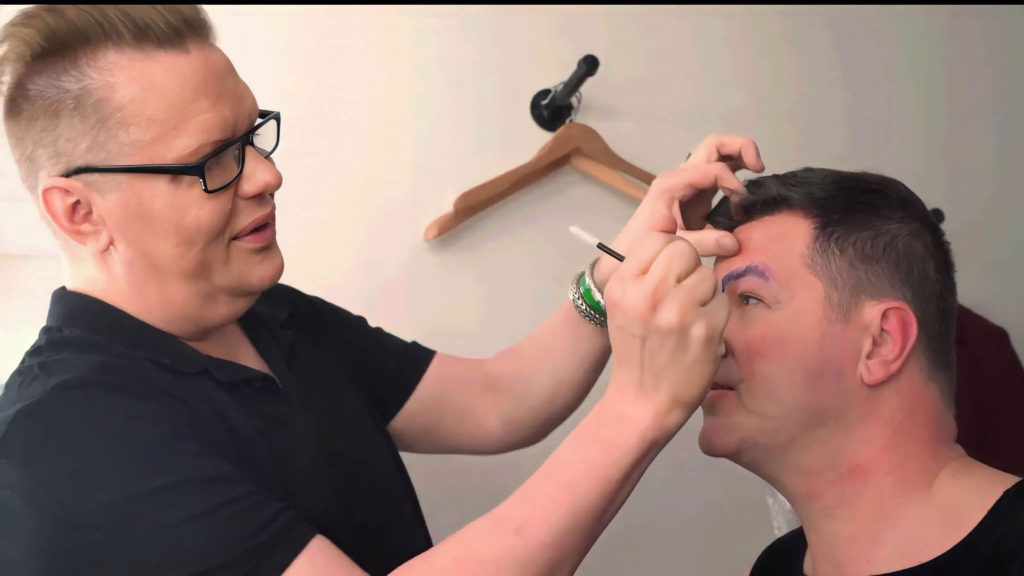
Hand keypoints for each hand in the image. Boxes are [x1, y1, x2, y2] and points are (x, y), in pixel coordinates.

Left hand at [592, 134, 764, 290]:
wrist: (630, 252)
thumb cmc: (646, 245)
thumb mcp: (674, 245)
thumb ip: (703, 243)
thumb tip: (734, 242)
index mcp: (672, 184)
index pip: (711, 169)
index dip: (731, 181)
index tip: (740, 203)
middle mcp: (681, 176)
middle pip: (714, 145)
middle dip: (739, 147)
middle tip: (758, 166)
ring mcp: (689, 182)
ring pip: (718, 153)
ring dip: (740, 155)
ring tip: (757, 169)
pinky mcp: (697, 192)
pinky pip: (718, 171)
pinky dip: (735, 170)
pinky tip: (745, 187)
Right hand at [601, 229, 728, 437]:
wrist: (643, 402)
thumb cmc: (636, 350)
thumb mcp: (623, 305)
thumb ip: (642, 271)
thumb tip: (674, 232)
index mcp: (622, 286)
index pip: (658, 239)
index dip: (669, 253)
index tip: (669, 274)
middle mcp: (646, 294)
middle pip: (684, 250)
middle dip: (688, 268)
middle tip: (682, 294)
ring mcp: (676, 311)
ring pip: (706, 275)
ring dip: (704, 293)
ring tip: (689, 316)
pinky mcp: (703, 328)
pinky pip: (721, 300)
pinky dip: (715, 315)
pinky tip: (700, 332)